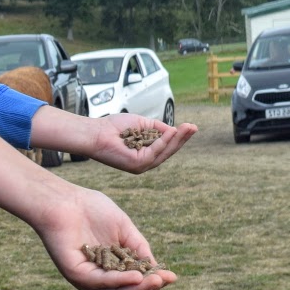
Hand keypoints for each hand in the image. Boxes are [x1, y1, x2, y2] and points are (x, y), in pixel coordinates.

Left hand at [29, 106, 197, 174]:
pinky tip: (172, 132)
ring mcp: (141, 166)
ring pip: (164, 153)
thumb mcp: (141, 124)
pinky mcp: (136, 165)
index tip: (191, 127)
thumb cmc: (113, 127)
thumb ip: (157, 128)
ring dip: (177, 140)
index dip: (179, 137)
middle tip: (194, 127)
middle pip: (169, 151)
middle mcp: (145, 162)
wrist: (95, 132)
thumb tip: (174, 129)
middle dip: (182, 139)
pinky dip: (164, 142)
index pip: (167, 147)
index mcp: (146, 154)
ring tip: (188, 128)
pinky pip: (154, 152)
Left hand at [31, 188, 176, 289]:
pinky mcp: (75, 274)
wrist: (64, 199)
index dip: (154, 283)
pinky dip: (120, 281)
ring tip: (155, 281)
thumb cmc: (92, 210)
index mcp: (111, 269)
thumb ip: (138, 248)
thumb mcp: (125, 230)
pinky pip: (101, 283)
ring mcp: (86, 278)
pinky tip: (136, 276)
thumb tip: (155, 268)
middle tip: (164, 280)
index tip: (172, 277)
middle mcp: (99, 278)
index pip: (135, 285)